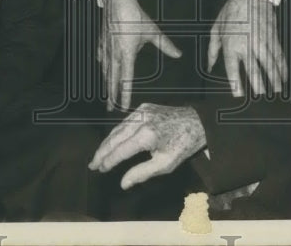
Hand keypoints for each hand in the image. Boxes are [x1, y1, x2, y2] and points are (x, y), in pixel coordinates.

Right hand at [88, 103, 205, 188]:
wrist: (197, 122)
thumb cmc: (183, 145)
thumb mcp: (165, 164)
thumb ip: (142, 173)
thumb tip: (123, 184)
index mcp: (147, 135)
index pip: (120, 150)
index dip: (108, 161)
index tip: (99, 170)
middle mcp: (141, 120)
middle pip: (114, 137)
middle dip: (102, 152)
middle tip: (92, 165)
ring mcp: (142, 111)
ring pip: (118, 128)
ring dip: (108, 142)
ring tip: (99, 155)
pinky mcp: (144, 106)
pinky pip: (126, 121)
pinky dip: (117, 132)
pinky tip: (113, 141)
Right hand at [98, 0, 180, 111]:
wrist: (118, 2)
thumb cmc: (136, 16)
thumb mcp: (153, 32)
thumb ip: (165, 45)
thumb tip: (179, 54)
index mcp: (127, 54)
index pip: (126, 79)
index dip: (124, 94)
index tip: (123, 107)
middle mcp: (114, 54)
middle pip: (112, 80)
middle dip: (111, 96)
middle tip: (110, 109)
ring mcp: (106, 48)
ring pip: (105, 71)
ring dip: (106, 84)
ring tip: (106, 95)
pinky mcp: (102, 41)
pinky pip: (101, 57)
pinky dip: (102, 65)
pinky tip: (103, 68)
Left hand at [208, 0, 286, 96]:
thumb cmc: (231, 12)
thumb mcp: (216, 29)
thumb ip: (213, 50)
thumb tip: (209, 66)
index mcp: (231, 45)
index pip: (233, 69)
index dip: (236, 84)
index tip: (238, 95)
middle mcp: (247, 46)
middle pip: (254, 71)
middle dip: (259, 86)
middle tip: (261, 98)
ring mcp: (261, 42)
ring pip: (270, 65)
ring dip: (274, 80)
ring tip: (277, 92)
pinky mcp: (272, 38)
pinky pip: (279, 56)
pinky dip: (283, 68)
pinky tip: (285, 77)